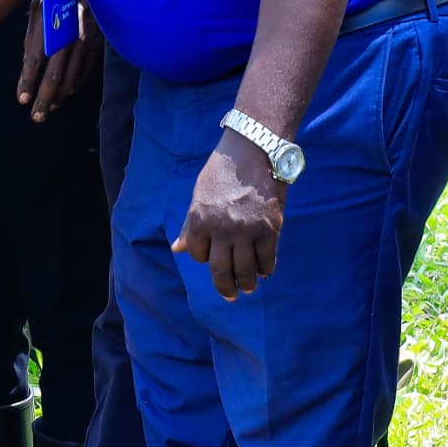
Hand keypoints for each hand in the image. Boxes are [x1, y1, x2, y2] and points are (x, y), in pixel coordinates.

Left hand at [18, 3, 100, 121]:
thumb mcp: (38, 7)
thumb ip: (32, 35)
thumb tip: (28, 64)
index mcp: (49, 25)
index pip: (36, 60)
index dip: (28, 81)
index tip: (22, 100)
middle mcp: (68, 36)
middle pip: (55, 76)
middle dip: (44, 99)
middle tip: (36, 117)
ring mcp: (85, 42)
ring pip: (72, 77)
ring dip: (60, 97)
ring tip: (49, 109)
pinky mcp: (97, 44)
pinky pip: (85, 71)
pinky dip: (74, 86)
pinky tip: (66, 94)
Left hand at [173, 135, 286, 295]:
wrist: (253, 150)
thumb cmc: (222, 171)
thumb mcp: (198, 195)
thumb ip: (191, 225)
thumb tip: (177, 249)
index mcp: (200, 220)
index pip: (199, 256)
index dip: (205, 259)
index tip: (213, 260)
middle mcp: (221, 229)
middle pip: (221, 270)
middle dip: (225, 288)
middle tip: (230, 296)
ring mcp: (246, 231)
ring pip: (245, 270)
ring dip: (247, 283)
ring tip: (248, 288)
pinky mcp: (270, 229)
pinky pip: (267, 259)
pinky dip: (266, 269)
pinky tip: (265, 271)